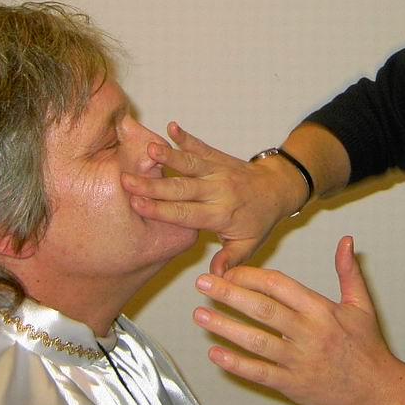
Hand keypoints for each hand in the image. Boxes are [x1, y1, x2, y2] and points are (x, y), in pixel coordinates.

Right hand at [122, 123, 304, 273]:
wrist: (278, 189)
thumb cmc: (259, 219)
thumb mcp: (248, 245)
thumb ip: (230, 260)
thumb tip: (215, 278)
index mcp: (221, 215)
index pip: (186, 214)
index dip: (160, 210)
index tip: (137, 205)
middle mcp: (218, 191)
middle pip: (181, 189)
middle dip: (153, 185)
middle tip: (126, 180)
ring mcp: (218, 171)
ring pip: (190, 164)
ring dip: (169, 156)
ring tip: (148, 148)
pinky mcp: (218, 157)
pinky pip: (201, 146)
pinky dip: (186, 137)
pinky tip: (172, 126)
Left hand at [192, 236, 404, 404]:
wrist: (379, 393)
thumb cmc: (368, 348)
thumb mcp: (361, 305)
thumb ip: (348, 272)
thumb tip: (346, 240)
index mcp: (321, 310)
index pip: (279, 285)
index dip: (251, 275)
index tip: (230, 269)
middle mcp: (308, 333)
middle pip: (262, 309)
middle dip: (229, 294)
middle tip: (203, 284)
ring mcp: (299, 361)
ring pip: (256, 341)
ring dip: (225, 327)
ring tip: (200, 315)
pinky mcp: (293, 386)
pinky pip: (260, 373)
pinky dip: (236, 364)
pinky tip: (215, 353)